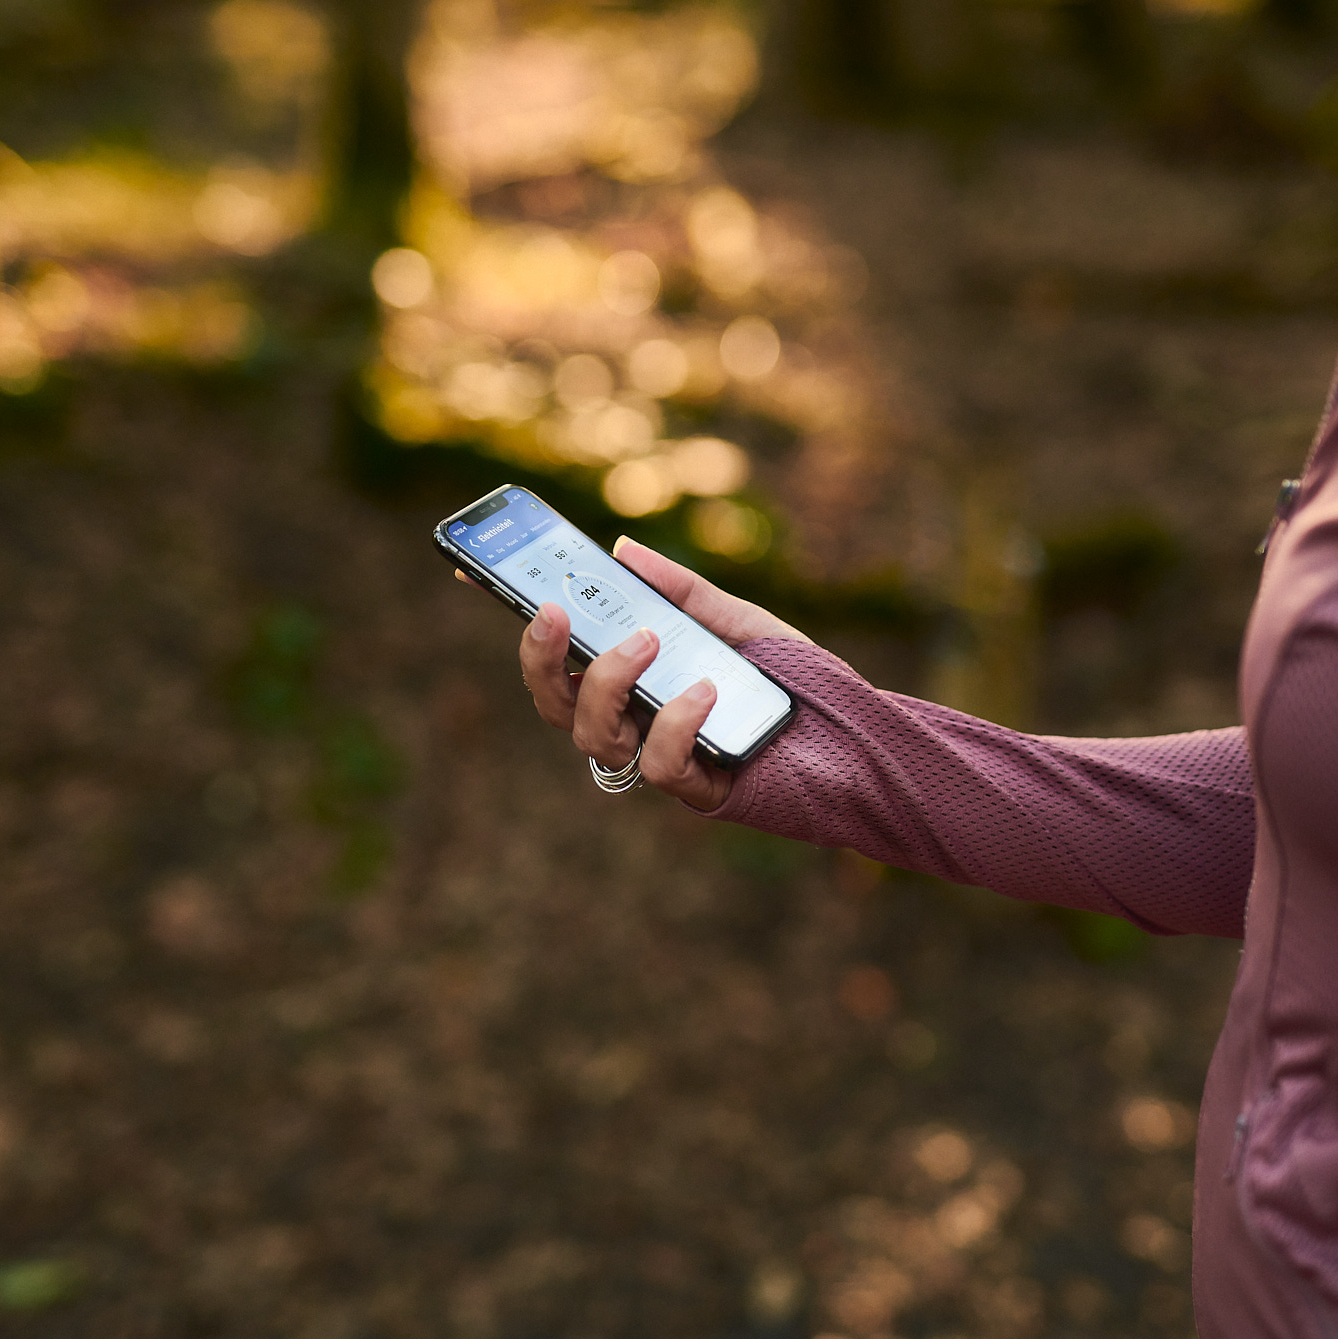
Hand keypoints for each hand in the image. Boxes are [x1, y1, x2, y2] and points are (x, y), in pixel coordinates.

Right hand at [467, 536, 806, 810]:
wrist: (864, 736)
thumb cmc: (799, 681)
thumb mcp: (739, 620)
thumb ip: (681, 592)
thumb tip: (620, 549)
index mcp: (638, 679)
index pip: (560, 656)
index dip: (515, 622)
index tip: (473, 572)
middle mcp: (637, 721)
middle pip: (555, 703)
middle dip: (541, 658)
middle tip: (555, 611)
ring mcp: (661, 757)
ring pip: (591, 736)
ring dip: (608, 683)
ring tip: (646, 641)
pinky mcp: (697, 789)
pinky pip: (658, 765)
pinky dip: (675, 721)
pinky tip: (703, 688)